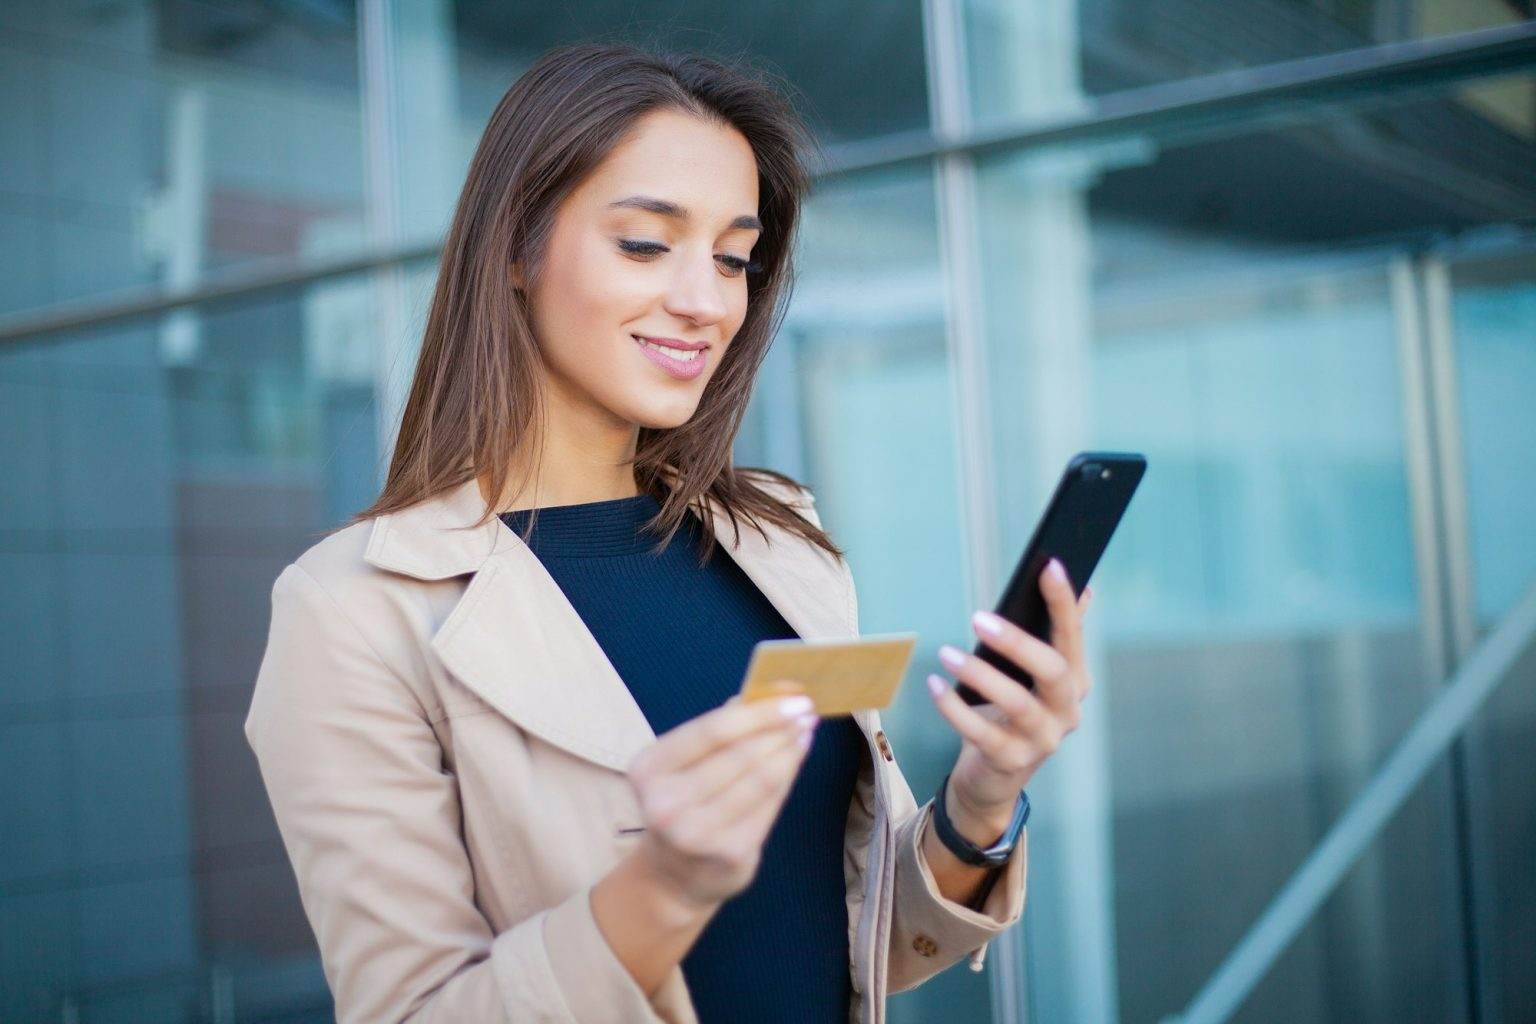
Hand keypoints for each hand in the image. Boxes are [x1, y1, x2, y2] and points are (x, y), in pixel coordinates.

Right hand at [625, 686, 817, 909]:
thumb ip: (718, 730)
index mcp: (648, 770)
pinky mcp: (729, 853)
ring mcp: (697, 833)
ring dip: (789, 751)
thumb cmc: (684, 804)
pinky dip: (787, 777)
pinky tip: (796, 760)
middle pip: (739, 755)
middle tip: (807, 710)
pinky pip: (770, 805)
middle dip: (779, 728)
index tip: (791, 697)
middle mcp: (666, 804)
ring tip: (806, 731)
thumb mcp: (684, 764)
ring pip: (760, 779)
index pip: (711, 731)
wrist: (673, 875)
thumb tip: (758, 692)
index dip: (757, 713)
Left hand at [926, 558, 1093, 822]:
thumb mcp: (1035, 676)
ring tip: (946, 652)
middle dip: (1017, 642)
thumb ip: (1057, 636)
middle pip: (1052, 671)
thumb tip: (1086, 589)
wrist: (994, 777)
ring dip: (979, 674)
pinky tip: (935, 684)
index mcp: (1075, 682)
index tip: (1049, 565)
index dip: (1063, 602)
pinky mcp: (1010, 761)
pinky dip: (953, 706)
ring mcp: (1042, 740)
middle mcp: (1066, 711)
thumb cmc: (1012, 715)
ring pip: (1016, 703)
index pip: (1073, 636)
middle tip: (979, 618)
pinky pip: (980, 731)